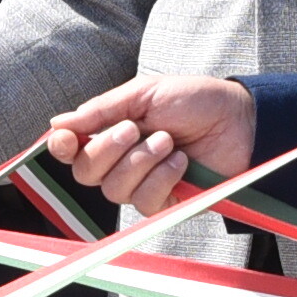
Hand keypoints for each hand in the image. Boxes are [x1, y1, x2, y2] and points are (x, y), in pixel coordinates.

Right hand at [44, 74, 249, 210]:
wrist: (239, 120)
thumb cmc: (195, 101)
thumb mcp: (144, 94)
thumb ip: (102, 110)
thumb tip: (58, 123)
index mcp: (111, 132)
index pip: (71, 150)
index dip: (61, 148)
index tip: (66, 139)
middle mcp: (121, 161)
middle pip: (86, 173)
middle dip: (108, 150)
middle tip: (134, 129)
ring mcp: (142, 184)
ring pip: (114, 190)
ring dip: (141, 162)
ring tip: (168, 141)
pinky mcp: (165, 202)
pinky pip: (144, 202)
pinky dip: (162, 178)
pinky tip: (180, 161)